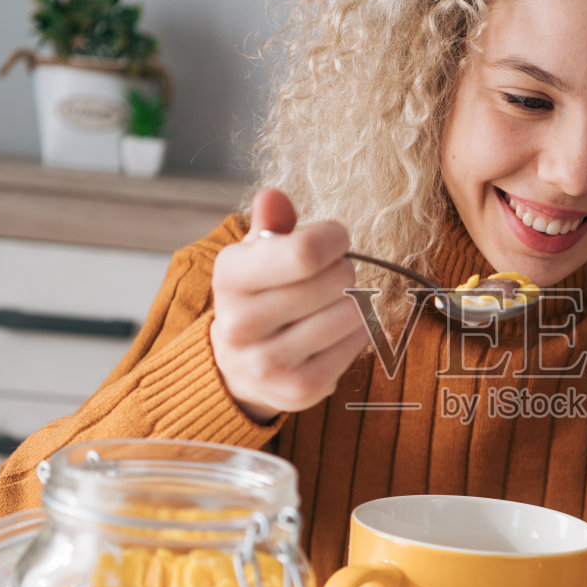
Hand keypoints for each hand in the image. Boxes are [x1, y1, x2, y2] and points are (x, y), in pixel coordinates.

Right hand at [210, 188, 369, 422]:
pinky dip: (357, 331)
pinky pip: (358, 343)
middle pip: (336, 280)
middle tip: (329, 277)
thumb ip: (270, 223)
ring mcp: (270, 362)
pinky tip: (334, 330)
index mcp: (229, 277)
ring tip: (330, 303)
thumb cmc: (259, 295)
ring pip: (352, 313)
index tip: (334, 239)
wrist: (240, 366)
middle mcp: (241, 324)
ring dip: (353, 301)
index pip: (305, 252)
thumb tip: (273, 197)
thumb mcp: (256, 254)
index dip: (334, 238)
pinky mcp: (300, 389)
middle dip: (343, 270)